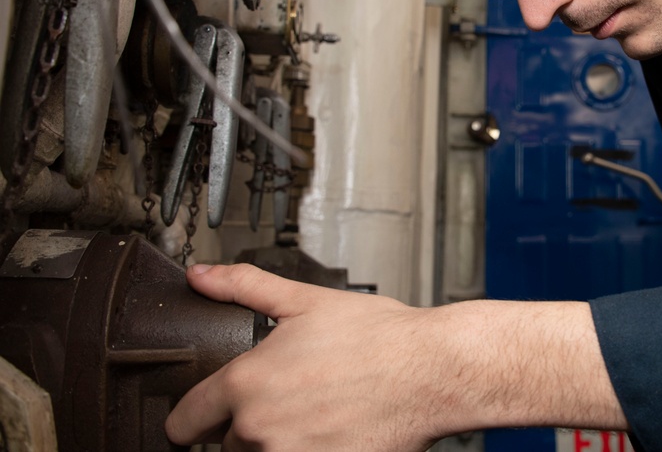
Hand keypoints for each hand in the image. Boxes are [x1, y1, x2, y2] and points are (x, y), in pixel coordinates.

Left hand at [164, 263, 441, 451]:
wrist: (431, 371)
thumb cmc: (378, 338)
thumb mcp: (305, 301)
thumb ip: (243, 288)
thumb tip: (200, 276)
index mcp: (246, 385)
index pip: (181, 424)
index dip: (192, 416)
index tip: (205, 415)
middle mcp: (258, 430)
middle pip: (225, 444)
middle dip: (248, 425)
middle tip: (288, 400)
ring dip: (277, 444)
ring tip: (314, 415)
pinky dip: (310, 451)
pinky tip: (333, 432)